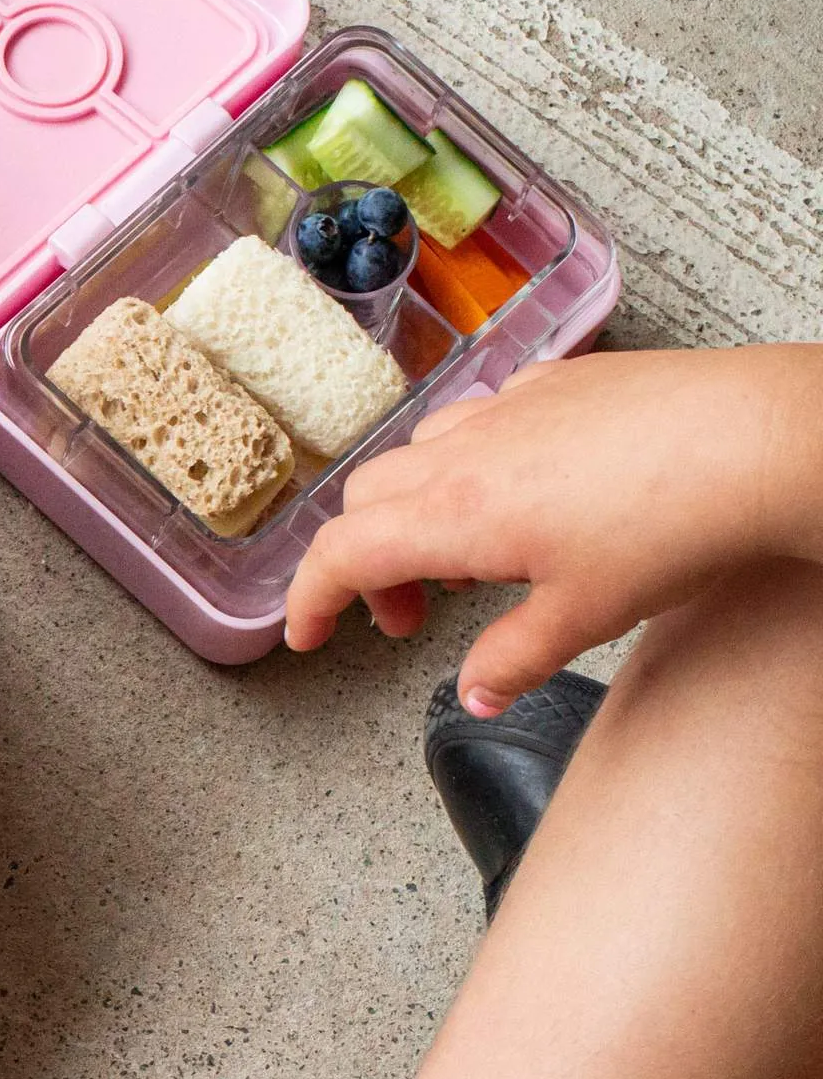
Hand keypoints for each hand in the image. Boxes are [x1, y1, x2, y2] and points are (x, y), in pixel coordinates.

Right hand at [285, 345, 822, 714]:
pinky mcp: (558, 384)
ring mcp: (511, 409)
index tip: (311, 637)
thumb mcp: (584, 617)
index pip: (340, 555)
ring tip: (474, 558)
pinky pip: (479, 417)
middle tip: (415, 619)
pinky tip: (522, 492)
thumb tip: (475, 695)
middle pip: (365, 502)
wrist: (768, 442)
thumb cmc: (679, 523)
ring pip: (417, 453)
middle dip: (368, 566)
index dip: (310, 602)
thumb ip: (511, 660)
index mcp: (455, 514)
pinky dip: (470, 463)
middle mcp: (467, 453)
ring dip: (415, 509)